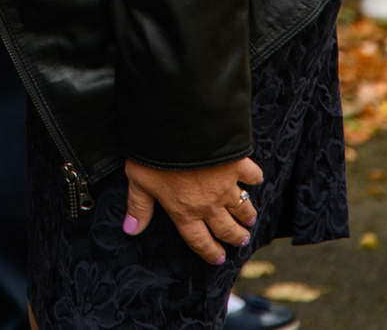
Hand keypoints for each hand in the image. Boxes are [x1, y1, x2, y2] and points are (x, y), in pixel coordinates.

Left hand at [122, 156, 265, 262]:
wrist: (180, 127)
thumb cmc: (154, 155)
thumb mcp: (139, 180)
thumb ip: (139, 206)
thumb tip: (130, 230)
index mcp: (184, 211)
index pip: (199, 240)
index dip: (209, 252)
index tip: (219, 258)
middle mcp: (208, 204)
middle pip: (225, 228)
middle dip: (234, 237)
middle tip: (241, 241)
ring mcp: (225, 185)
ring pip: (241, 207)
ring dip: (247, 215)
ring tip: (250, 220)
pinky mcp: (237, 164)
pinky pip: (251, 175)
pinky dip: (255, 178)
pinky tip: (256, 179)